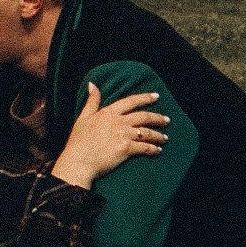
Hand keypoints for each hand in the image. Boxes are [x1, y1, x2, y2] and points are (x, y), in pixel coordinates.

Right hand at [51, 83, 169, 189]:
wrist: (78, 162)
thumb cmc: (78, 142)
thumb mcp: (83, 117)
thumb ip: (91, 101)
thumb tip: (93, 84)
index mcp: (108, 113)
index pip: (131, 101)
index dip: (145, 98)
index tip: (156, 96)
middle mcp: (118, 121)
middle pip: (143, 116)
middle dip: (157, 118)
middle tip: (167, 120)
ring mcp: (123, 134)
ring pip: (147, 132)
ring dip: (158, 135)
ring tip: (165, 138)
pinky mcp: (126, 148)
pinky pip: (145, 147)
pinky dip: (153, 149)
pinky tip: (158, 150)